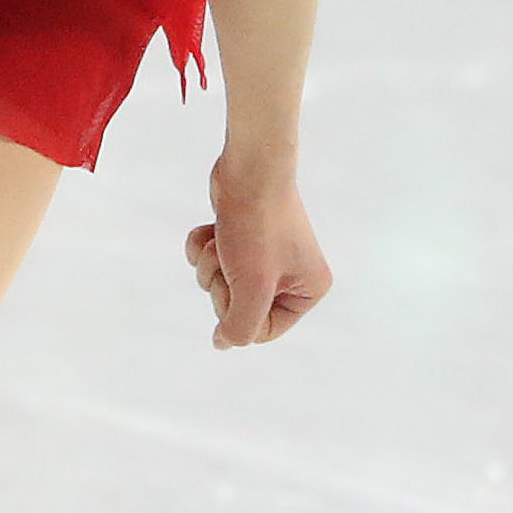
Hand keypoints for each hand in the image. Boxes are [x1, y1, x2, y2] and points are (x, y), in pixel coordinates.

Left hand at [184, 167, 330, 348]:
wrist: (248, 168)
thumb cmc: (257, 227)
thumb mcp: (252, 288)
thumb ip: (241, 327)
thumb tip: (224, 343)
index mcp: (309, 290)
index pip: (262, 331)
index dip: (238, 312)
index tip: (238, 285)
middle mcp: (292, 275)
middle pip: (237, 308)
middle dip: (222, 283)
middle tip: (233, 257)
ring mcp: (265, 255)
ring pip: (219, 284)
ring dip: (212, 263)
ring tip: (226, 238)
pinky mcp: (241, 237)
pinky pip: (210, 260)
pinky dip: (204, 245)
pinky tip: (214, 228)